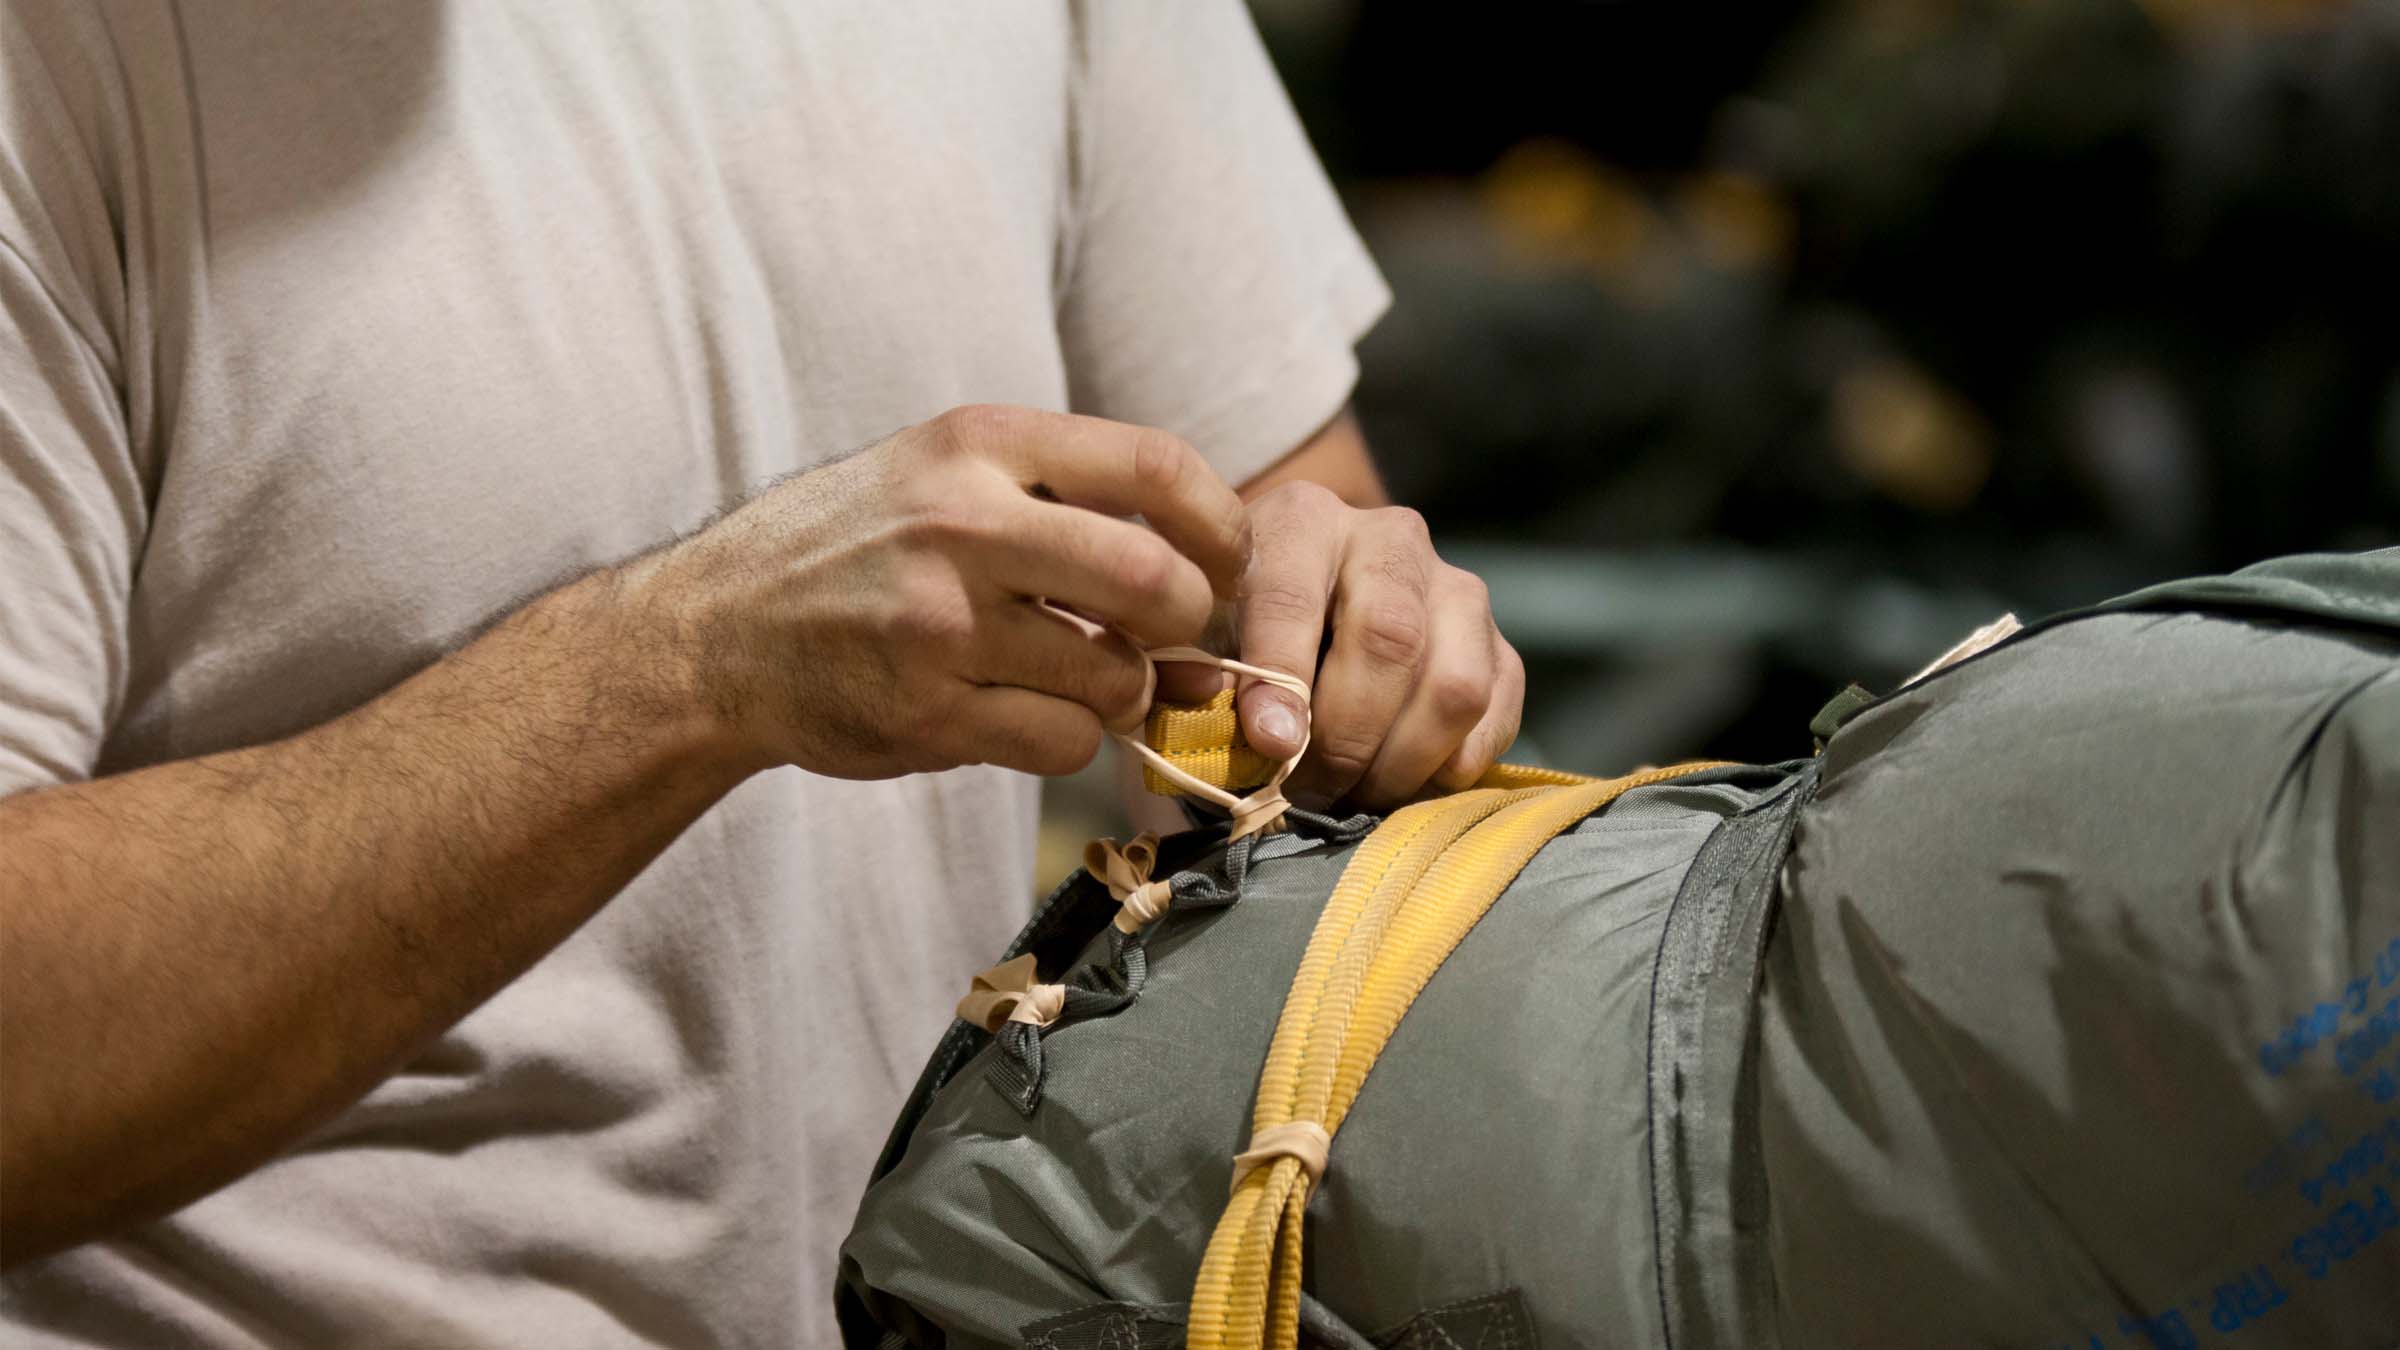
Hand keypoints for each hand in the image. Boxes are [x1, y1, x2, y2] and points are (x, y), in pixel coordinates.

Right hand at [631, 405, 1249, 778]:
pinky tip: (1025, 715)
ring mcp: (941, 626)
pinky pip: (1062, 741)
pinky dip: (1070, 739)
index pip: (1157, 467)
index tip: (1227, 562)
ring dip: (1124, 691)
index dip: (1222, 525)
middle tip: (1170, 636)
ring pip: (1114, 676)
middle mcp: (962, 526)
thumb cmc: (855, 546)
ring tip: (1083, 677)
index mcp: (979, 444)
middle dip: (1187, 621)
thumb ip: (1061, 496)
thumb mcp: (940, 469)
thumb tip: (1204, 563)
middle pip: (1155, 582)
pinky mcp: (925, 715)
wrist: (715, 631)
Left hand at [1203, 482, 1521, 808]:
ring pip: (1455, 685)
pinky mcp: (1497, 643)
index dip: (1282, 678)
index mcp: (1303, 521)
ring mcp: (1456, 588)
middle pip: (1391, 639)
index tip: (1272, 747)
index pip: (1294, 596)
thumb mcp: (1200, 637)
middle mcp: (1391, 538)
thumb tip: (1265, 742)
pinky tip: (1406, 783)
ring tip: (1354, 795)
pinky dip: (1453, 766)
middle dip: (1348, 736)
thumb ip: (1206, 678)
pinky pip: (1495, 713)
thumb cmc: (1237, 629)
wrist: (1304, 607)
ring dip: (1403, 761)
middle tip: (1309, 792)